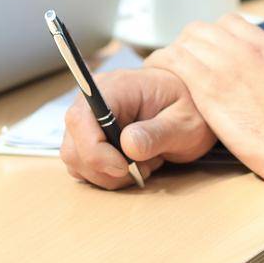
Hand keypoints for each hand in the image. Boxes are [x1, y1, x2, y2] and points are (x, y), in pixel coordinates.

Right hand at [61, 68, 218, 189]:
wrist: (190, 107)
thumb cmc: (190, 107)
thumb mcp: (184, 122)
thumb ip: (157, 132)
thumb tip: (128, 145)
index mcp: (115, 87)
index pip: (81, 118)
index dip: (94, 150)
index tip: (124, 167)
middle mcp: (93, 101)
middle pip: (73, 145)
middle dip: (104, 168)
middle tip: (141, 168)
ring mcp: (89, 120)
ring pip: (75, 161)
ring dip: (107, 174)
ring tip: (141, 164)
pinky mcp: (90, 137)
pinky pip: (83, 166)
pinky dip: (105, 175)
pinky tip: (131, 166)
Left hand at [147, 14, 263, 189]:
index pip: (231, 23)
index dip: (214, 39)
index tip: (208, 57)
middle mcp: (247, 49)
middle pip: (202, 29)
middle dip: (188, 46)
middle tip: (182, 70)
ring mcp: (227, 65)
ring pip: (185, 40)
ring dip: (172, 57)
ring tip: (164, 77)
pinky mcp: (210, 87)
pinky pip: (174, 61)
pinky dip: (162, 66)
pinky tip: (159, 83)